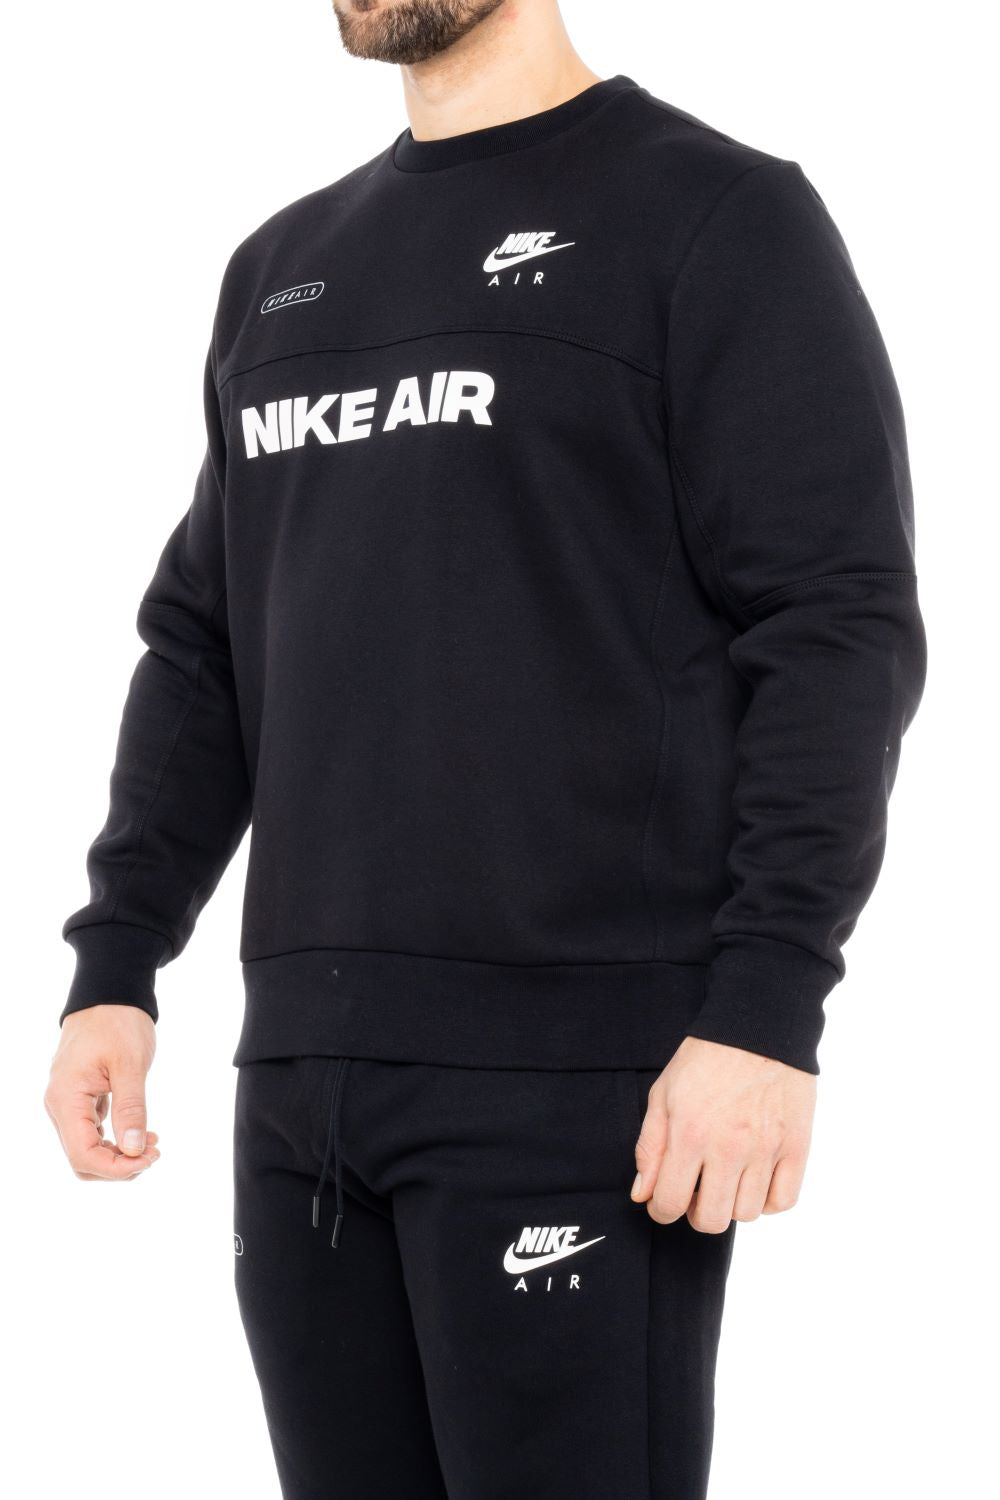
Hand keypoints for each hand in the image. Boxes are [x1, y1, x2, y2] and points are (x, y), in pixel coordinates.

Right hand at [45, 1005, 160, 1179]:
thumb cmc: (118, 1022)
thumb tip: (134, 1150)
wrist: (110, 994)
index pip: (83, 1155)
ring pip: (87, 1149)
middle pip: (82, 1159)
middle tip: (154, 1152)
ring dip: (119, 1155)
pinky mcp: (81, 1099)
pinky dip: (116, 1140)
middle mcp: (60, 1106)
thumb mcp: (130, 1064)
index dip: (116, 1168)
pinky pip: (92, 1132)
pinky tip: (142, 1133)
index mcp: (66, 1098)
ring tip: (152, 1144)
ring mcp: (68, 1104)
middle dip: (118, 1166)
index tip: (149, 1159)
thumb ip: (131, 1108)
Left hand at [631, 1036, 815, 1231]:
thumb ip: (649, 1147)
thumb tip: (643, 1195)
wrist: (758, 1027)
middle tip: (697, 1191)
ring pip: (747, 1214)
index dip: (661, 1210)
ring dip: (732, 1203)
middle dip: (696, 1212)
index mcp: (689, 1135)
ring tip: (728, 1177)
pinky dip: (768, 1200)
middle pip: (711, 1220)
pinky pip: (783, 1201)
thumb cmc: (706, 1058)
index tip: (664, 1201)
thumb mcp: (663, 1093)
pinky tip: (755, 1179)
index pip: (669, 1203)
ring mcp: (766, 1150)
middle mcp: (729, 1148)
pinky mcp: (796, 1146)